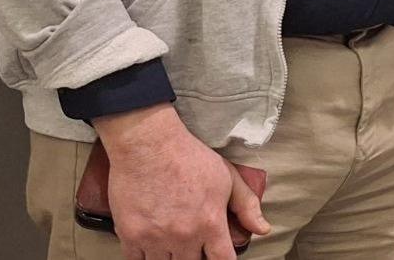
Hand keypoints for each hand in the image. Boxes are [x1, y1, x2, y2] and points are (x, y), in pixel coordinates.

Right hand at [91, 103, 268, 258]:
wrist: (149, 144)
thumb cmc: (190, 157)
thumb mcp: (227, 177)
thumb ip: (247, 205)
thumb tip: (263, 230)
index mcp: (210, 223)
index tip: (217, 255)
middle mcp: (184, 236)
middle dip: (195, 257)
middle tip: (192, 243)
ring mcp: (155, 238)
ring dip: (170, 257)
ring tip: (172, 244)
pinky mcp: (130, 236)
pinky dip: (145, 257)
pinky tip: (151, 247)